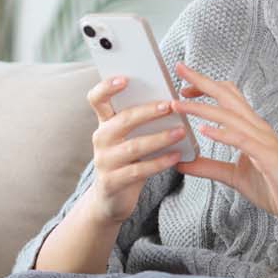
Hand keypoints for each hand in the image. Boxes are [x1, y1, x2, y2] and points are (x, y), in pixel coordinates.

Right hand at [81, 75, 190, 226]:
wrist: (110, 199)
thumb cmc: (126, 161)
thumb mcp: (128, 138)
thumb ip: (140, 121)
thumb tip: (170, 101)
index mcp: (104, 123)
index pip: (97, 99)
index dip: (107, 87)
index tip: (125, 78)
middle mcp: (100, 139)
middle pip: (121, 120)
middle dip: (147, 111)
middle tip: (170, 105)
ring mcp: (104, 161)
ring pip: (133, 146)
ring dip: (159, 138)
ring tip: (180, 131)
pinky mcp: (112, 181)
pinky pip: (138, 170)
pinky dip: (159, 162)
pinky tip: (176, 157)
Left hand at [171, 61, 277, 230]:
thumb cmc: (275, 188)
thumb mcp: (234, 177)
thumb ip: (210, 167)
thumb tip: (183, 163)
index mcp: (252, 128)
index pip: (228, 97)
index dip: (206, 88)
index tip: (183, 88)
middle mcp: (258, 127)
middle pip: (228, 96)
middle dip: (202, 81)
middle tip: (180, 68)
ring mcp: (264, 140)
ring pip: (230, 115)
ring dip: (202, 107)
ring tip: (178, 104)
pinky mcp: (267, 156)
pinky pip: (242, 140)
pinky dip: (222, 133)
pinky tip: (203, 130)